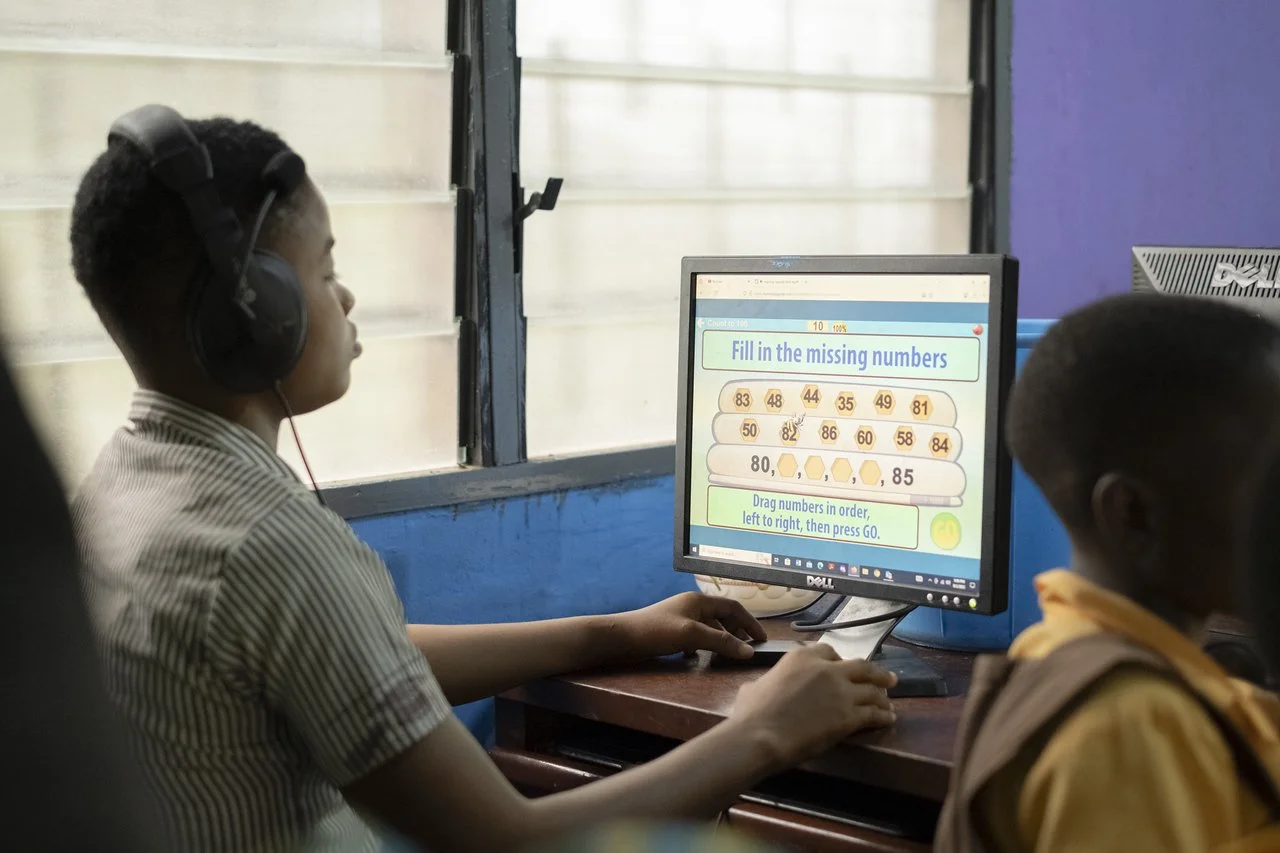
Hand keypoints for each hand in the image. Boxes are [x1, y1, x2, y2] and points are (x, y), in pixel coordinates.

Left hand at [615, 592, 767, 661]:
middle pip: (723, 616)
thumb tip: (749, 651)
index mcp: (699, 600)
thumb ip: (721, 641)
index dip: (750, 622)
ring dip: (721, 640)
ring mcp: (681, 619)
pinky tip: (698, 657)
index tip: (762, 639)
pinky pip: (696, 637)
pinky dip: (703, 646)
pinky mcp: (672, 632)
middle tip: (748, 649)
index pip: (733, 607)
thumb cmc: (654, 631)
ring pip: (710, 628)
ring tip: (729, 654)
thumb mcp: (691, 635)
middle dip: (737, 631)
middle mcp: (692, 606)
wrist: (620, 638)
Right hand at [730, 644, 896, 770]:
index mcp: (802, 657)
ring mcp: (841, 692)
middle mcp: (826, 669)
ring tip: (889, 700)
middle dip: (876, 672)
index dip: (840, 660)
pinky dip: (884, 715)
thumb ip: (768, 681)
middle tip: (887, 678)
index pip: (829, 651)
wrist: (760, 735)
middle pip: (860, 666)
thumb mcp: (755, 686)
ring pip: (872, 689)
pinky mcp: (849, 716)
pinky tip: (888, 718)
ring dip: (883, 695)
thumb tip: (759, 687)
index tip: (845, 668)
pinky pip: (874, 713)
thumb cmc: (751, 713)